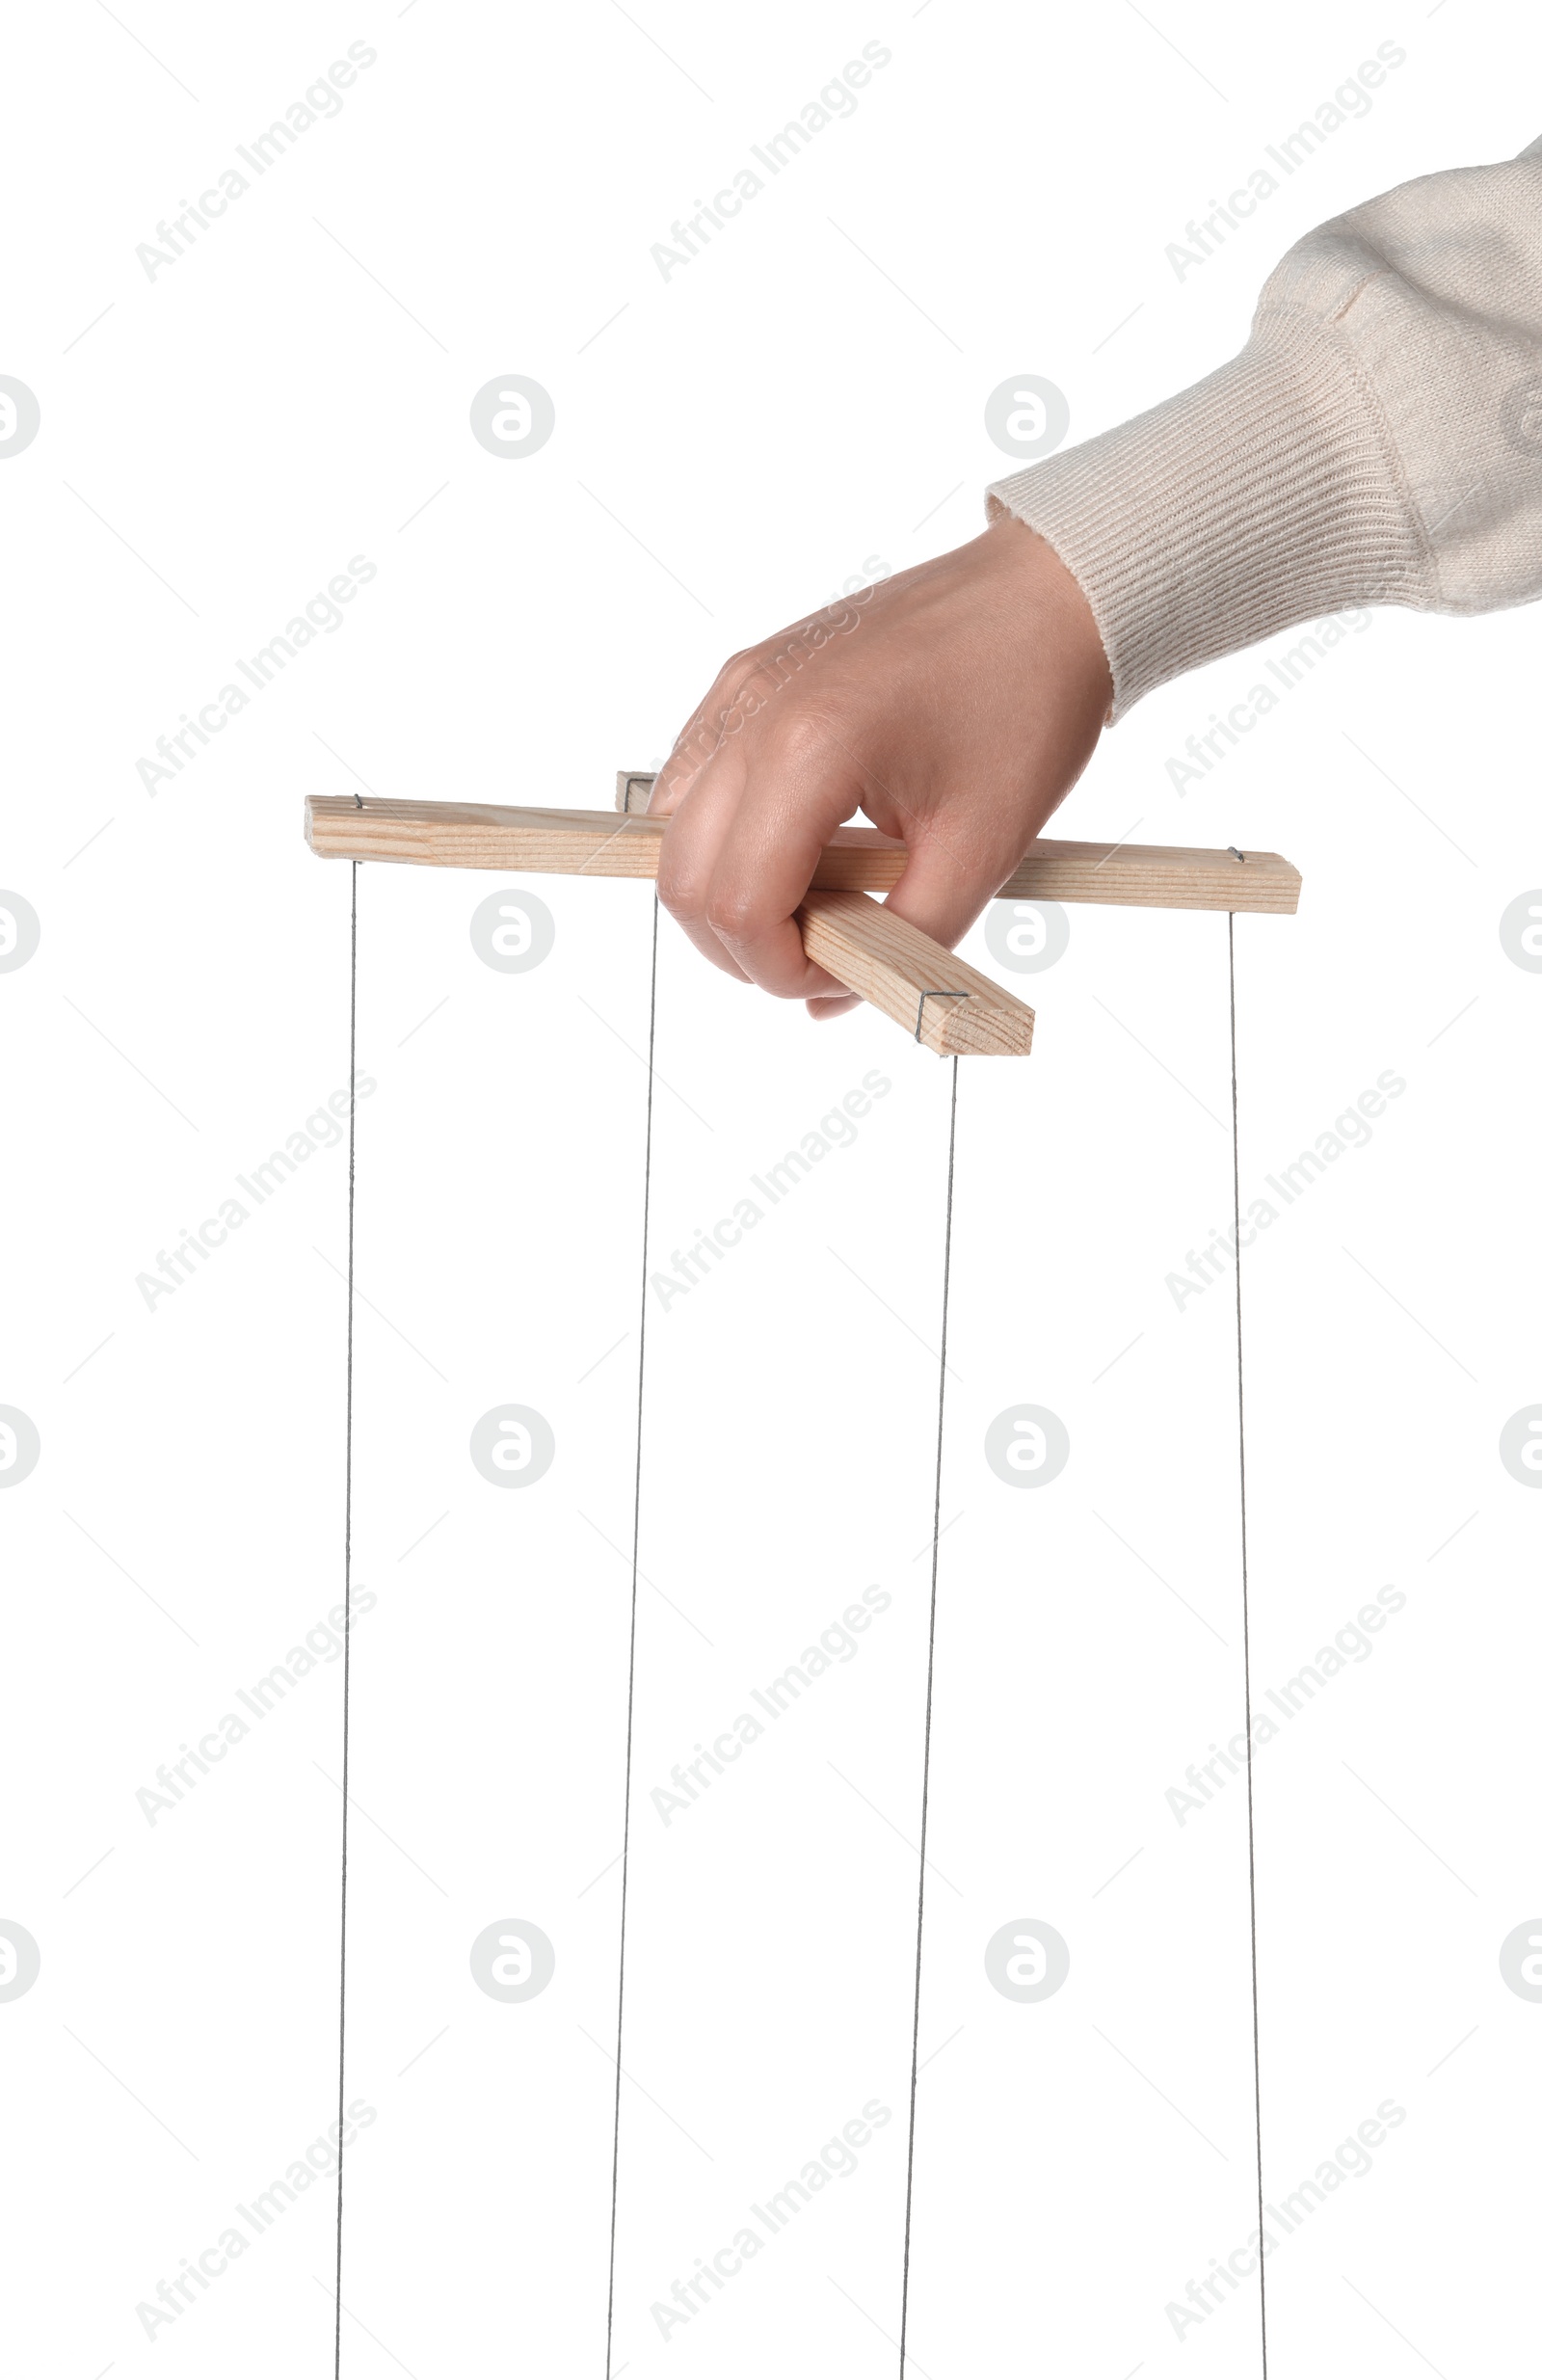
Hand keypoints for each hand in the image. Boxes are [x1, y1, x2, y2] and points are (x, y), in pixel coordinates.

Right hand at [648, 515, 1111, 1015]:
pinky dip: (727, 835)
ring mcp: (740, 687)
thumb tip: (828, 998)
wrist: (1044, 592)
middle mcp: (754, 711)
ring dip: (726, 890)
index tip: (834, 978)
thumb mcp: (983, 853)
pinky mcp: (746, 677)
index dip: (776, 969)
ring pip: (672, 833)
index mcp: (811, 750)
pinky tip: (805, 843)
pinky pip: (694, 781)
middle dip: (738, 944)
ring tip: (818, 897)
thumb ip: (906, 944)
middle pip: (681, 879)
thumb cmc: (1026, 703)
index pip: (736, 905)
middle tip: (820, 955)